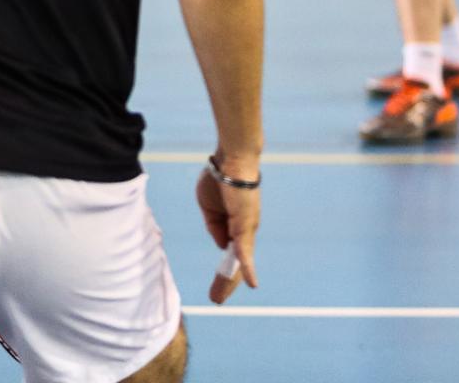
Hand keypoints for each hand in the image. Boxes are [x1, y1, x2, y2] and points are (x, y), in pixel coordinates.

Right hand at [195, 164, 259, 303]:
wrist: (230, 161)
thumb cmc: (219, 178)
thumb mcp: (208, 207)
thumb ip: (213, 226)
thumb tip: (221, 244)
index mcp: (234, 226)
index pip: (230, 254)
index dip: (223, 271)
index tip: (216, 287)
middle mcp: (244, 231)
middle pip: (236, 264)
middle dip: (225, 283)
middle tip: (216, 298)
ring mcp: (246, 230)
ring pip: (239, 262)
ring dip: (229, 282)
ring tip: (218, 297)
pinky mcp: (246, 226)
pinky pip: (245, 251)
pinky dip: (248, 268)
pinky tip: (250, 284)